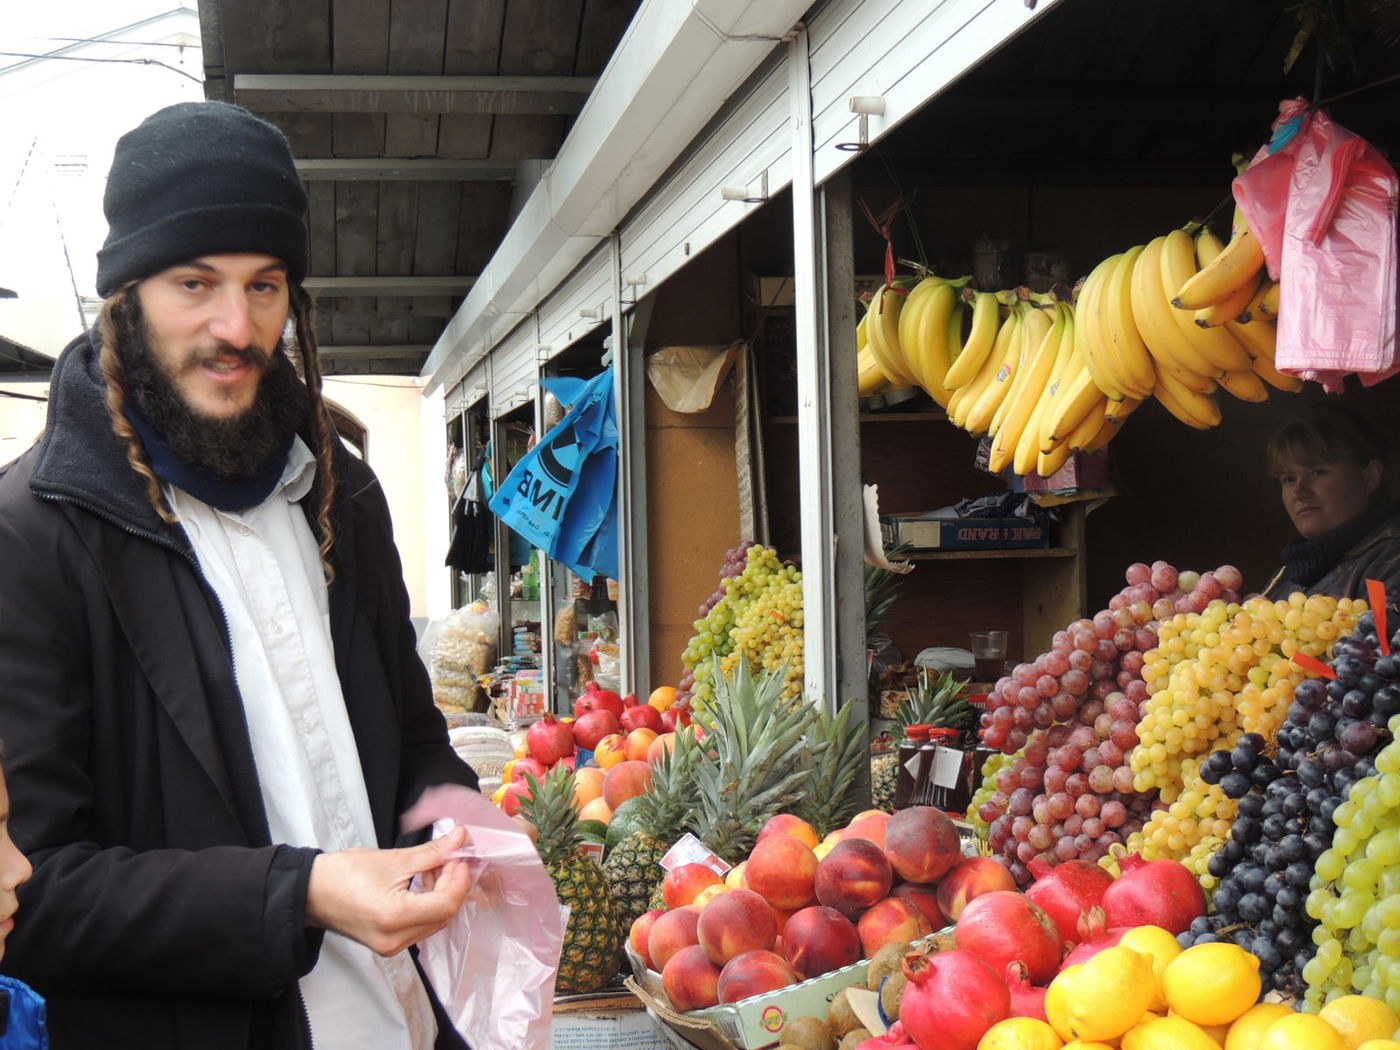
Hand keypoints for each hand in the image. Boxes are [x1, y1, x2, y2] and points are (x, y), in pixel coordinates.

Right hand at [305, 825, 471, 955]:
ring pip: (435, 921)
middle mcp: (395, 940)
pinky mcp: (389, 943)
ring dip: (443, 892)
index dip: (459, 877)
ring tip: (437, 865)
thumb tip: (460, 838)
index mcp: (394, 918)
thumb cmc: (342, 875)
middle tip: (451, 855)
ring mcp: (392, 946)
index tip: (460, 854)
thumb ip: (432, 851)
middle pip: (444, 914)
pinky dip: (430, 902)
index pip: (446, 903)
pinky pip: (421, 925)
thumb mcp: (393, 859)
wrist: (310, 893)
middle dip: (453, 883)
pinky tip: (425, 881)